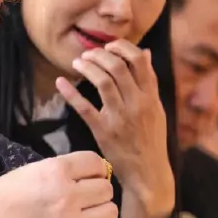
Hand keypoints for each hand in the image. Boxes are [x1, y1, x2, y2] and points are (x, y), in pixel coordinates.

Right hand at [0, 150, 117, 217]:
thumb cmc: (3, 198)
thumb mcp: (30, 172)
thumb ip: (61, 171)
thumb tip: (90, 174)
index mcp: (56, 171)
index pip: (96, 163)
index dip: (93, 169)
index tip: (86, 175)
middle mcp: (68, 196)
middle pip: (107, 189)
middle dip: (96, 190)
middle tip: (82, 196)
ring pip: (109, 212)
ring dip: (98, 211)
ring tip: (81, 213)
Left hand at [57, 41, 173, 217]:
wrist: (148, 172)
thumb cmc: (150, 138)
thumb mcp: (157, 108)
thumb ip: (149, 81)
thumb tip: (146, 52)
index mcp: (151, 96)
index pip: (139, 60)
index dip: (121, 47)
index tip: (109, 45)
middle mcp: (137, 104)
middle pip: (117, 66)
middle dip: (100, 54)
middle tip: (88, 54)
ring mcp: (119, 117)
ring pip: (102, 81)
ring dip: (87, 67)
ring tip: (77, 63)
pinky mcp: (102, 130)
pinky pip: (83, 107)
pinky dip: (70, 92)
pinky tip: (61, 82)